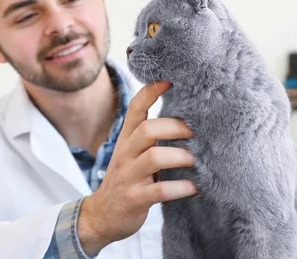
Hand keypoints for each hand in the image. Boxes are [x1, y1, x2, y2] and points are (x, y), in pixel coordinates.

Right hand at [78, 81, 196, 255]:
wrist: (101, 216)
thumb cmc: (127, 180)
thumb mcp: (132, 153)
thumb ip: (150, 137)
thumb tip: (186, 117)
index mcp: (126, 140)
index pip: (135, 108)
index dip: (151, 91)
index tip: (171, 80)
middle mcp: (125, 154)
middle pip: (146, 129)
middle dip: (174, 127)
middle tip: (195, 132)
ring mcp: (129, 177)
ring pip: (153, 158)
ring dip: (179, 156)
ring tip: (195, 160)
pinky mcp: (135, 199)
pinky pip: (159, 190)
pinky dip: (179, 188)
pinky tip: (193, 187)